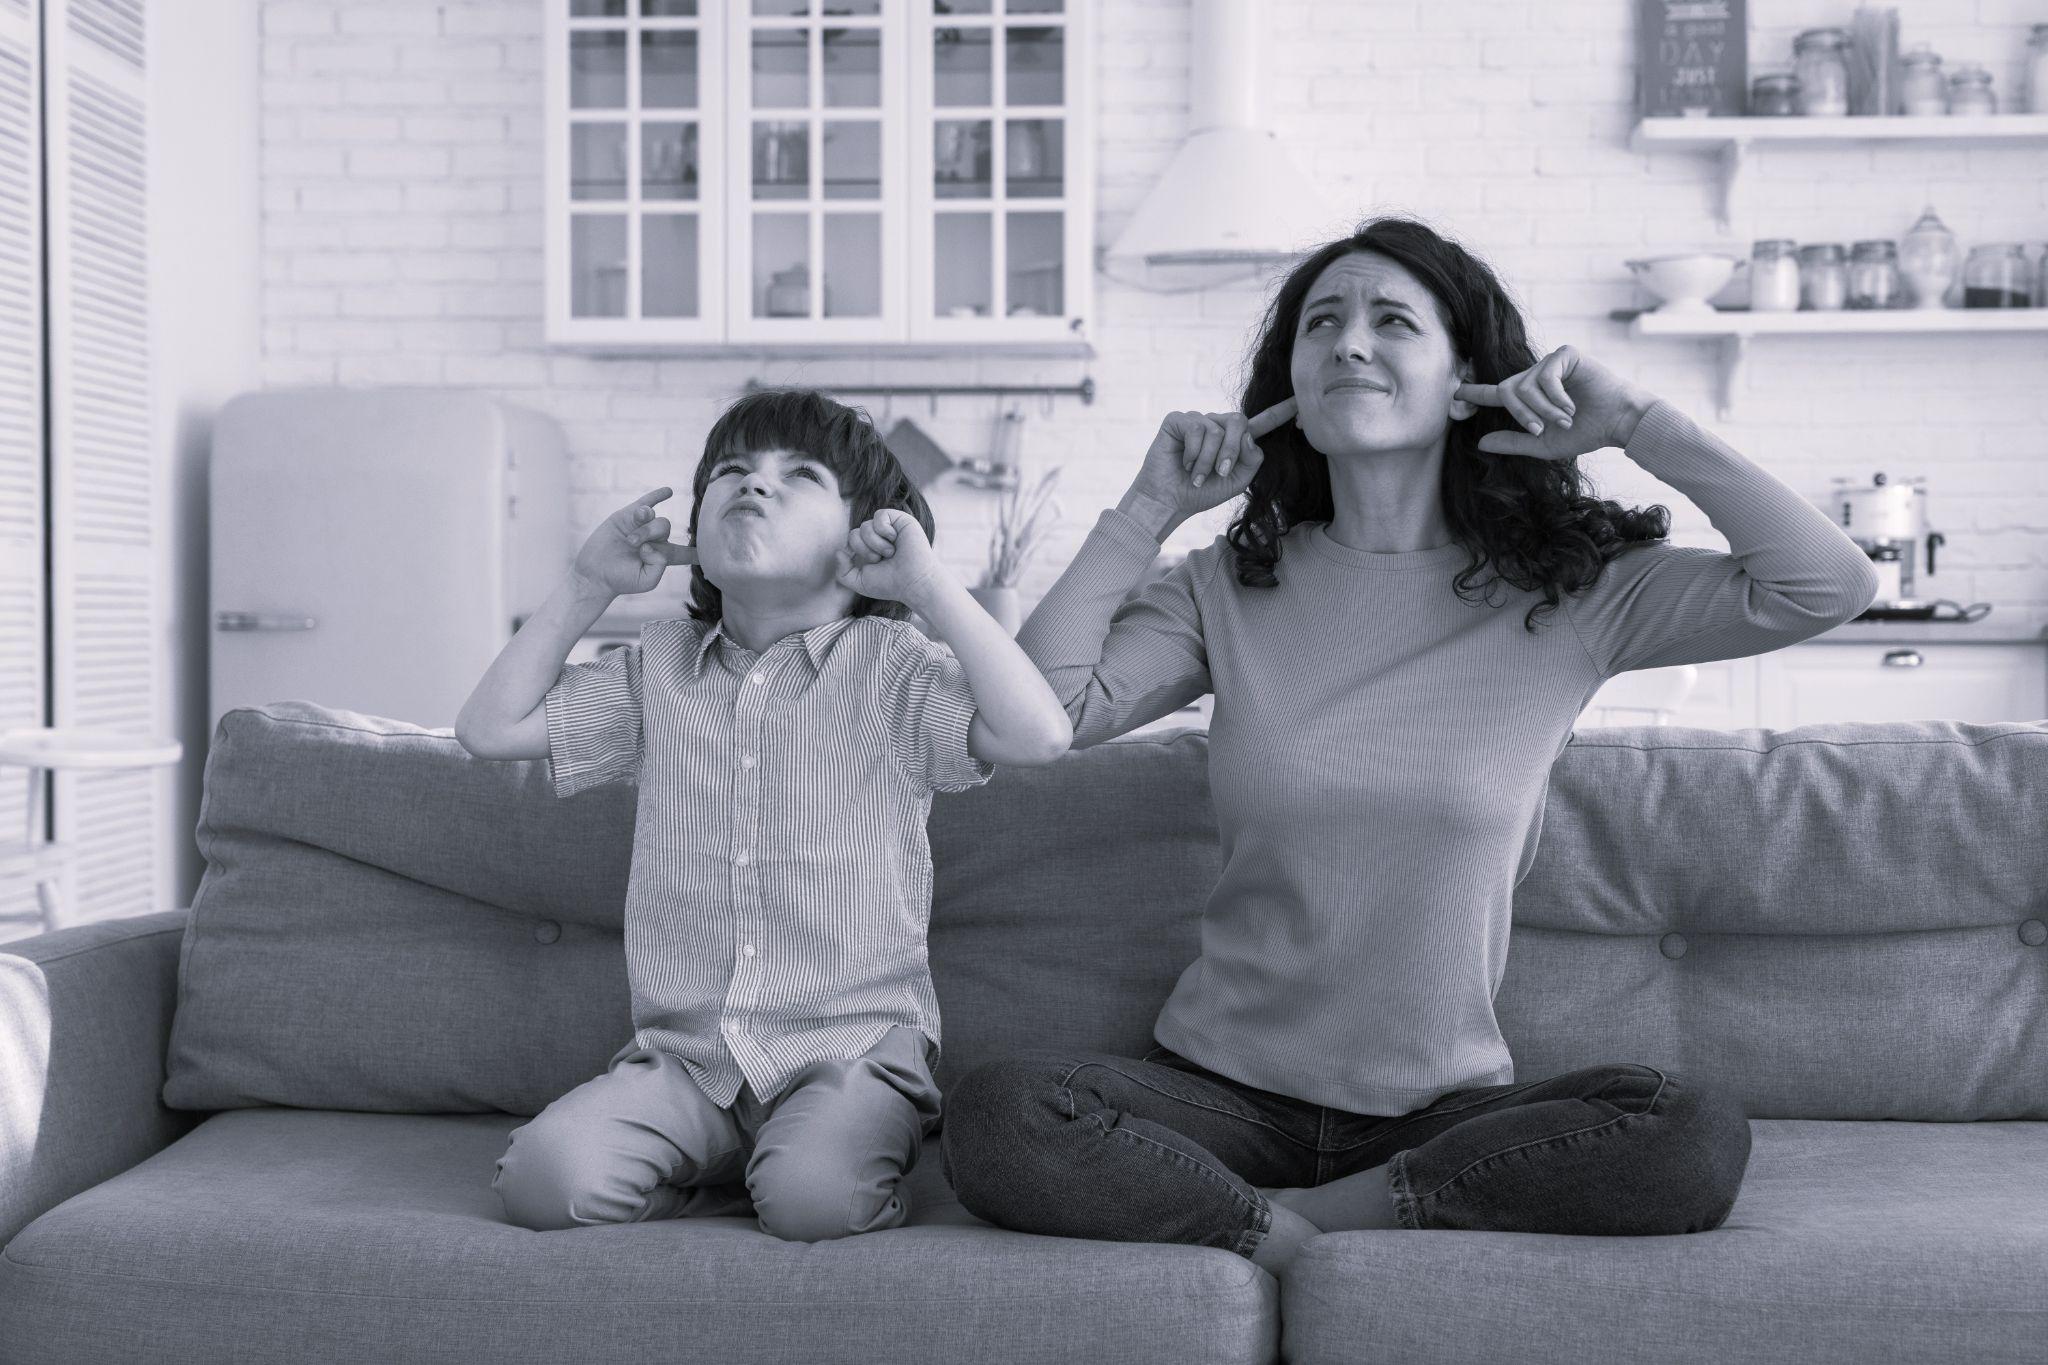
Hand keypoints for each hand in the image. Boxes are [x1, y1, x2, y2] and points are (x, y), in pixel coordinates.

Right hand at [572, 487, 697, 597]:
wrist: (596, 572)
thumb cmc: (621, 580)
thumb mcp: (647, 581)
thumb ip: (659, 565)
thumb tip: (654, 542)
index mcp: (664, 556)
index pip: (686, 552)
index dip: (698, 549)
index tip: (714, 548)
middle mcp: (656, 539)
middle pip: (665, 528)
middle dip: (650, 535)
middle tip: (634, 547)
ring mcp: (642, 526)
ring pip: (654, 517)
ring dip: (644, 527)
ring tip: (630, 540)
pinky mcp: (627, 516)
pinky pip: (647, 501)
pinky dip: (657, 495)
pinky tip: (668, 491)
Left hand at [834, 508, 944, 608]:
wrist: (913, 582)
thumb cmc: (890, 584)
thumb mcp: (860, 582)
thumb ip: (842, 572)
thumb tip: (839, 552)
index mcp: (870, 548)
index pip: (851, 539)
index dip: (857, 550)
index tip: (873, 563)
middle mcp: (880, 537)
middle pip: (855, 533)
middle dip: (865, 549)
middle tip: (882, 559)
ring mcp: (890, 528)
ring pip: (865, 526)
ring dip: (876, 544)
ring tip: (891, 552)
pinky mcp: (900, 520)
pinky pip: (879, 516)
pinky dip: (884, 530)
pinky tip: (895, 540)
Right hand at [1126, 398, 1297, 528]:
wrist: (1169, 501)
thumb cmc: (1201, 493)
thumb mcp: (1237, 481)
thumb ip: (1252, 458)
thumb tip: (1248, 434)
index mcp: (1236, 441)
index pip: (1263, 421)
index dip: (1282, 411)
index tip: (1301, 400)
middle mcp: (1218, 427)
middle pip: (1239, 421)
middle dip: (1231, 450)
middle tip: (1219, 472)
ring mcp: (1197, 422)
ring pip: (1216, 429)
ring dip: (1208, 459)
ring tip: (1195, 475)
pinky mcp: (1177, 421)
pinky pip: (1196, 428)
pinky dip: (1193, 452)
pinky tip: (1183, 463)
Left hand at [1454, 346, 1654, 460]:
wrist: (1618, 421)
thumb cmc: (1585, 432)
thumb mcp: (1544, 444)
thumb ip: (1514, 442)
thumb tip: (1480, 443)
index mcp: (1529, 397)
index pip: (1496, 393)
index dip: (1475, 393)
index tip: (1455, 392)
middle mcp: (1535, 377)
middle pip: (1506, 391)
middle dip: (1520, 414)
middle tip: (1539, 429)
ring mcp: (1549, 363)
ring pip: (1524, 387)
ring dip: (1543, 410)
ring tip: (1565, 418)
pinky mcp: (1564, 354)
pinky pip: (1544, 377)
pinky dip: (1556, 397)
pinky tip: (1571, 405)